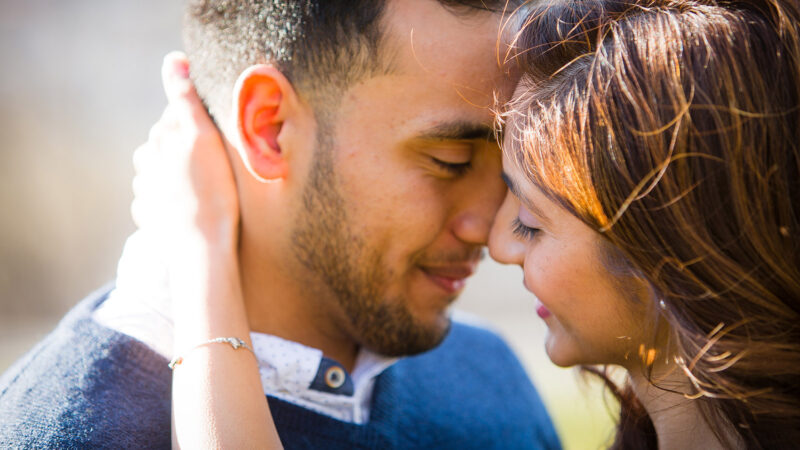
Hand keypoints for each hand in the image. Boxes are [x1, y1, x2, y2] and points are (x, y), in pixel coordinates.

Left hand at [131, 52, 238, 249]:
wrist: (203, 249)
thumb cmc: (211, 193)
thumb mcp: (202, 139)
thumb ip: (184, 99)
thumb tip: (174, 59)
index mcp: (158, 143)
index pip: (177, 118)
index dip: (200, 125)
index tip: (218, 140)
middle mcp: (147, 165)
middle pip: (168, 145)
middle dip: (187, 149)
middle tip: (217, 166)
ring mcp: (147, 193)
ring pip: (164, 173)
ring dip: (180, 175)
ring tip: (206, 189)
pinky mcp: (150, 218)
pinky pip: (162, 201)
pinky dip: (174, 201)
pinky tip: (192, 209)